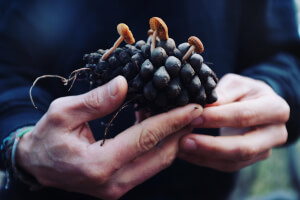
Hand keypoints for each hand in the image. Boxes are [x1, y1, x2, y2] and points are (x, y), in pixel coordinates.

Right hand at [16, 76, 201, 198]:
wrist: (39, 165)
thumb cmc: (48, 137)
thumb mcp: (63, 113)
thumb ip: (96, 100)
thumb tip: (124, 84)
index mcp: (98, 164)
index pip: (146, 138)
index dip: (172, 120)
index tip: (194, 107)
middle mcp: (113, 182)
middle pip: (161, 154)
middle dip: (182, 131)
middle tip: (197, 110)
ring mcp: (118, 188)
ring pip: (159, 162)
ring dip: (173, 138)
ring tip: (181, 115)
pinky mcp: (120, 185)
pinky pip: (149, 164)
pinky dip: (160, 145)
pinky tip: (160, 125)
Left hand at [178, 73, 288, 171]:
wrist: (256, 104)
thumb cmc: (244, 91)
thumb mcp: (236, 84)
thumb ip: (222, 93)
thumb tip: (201, 106)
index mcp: (275, 109)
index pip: (243, 116)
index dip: (217, 118)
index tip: (193, 118)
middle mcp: (276, 133)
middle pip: (243, 147)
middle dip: (211, 146)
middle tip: (184, 141)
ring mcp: (265, 150)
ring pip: (234, 161)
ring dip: (204, 156)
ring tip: (180, 147)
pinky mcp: (251, 160)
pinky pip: (227, 165)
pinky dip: (204, 160)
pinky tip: (186, 153)